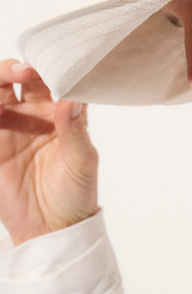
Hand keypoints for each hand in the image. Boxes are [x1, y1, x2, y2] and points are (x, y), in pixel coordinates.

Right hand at [0, 59, 98, 245]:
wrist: (52, 229)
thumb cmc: (76, 193)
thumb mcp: (82, 161)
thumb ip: (75, 130)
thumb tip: (72, 99)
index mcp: (60, 113)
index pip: (53, 80)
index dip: (50, 68)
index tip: (50, 64)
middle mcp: (33, 114)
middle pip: (18, 78)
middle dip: (17, 68)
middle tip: (22, 71)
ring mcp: (10, 127)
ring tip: (6, 80)